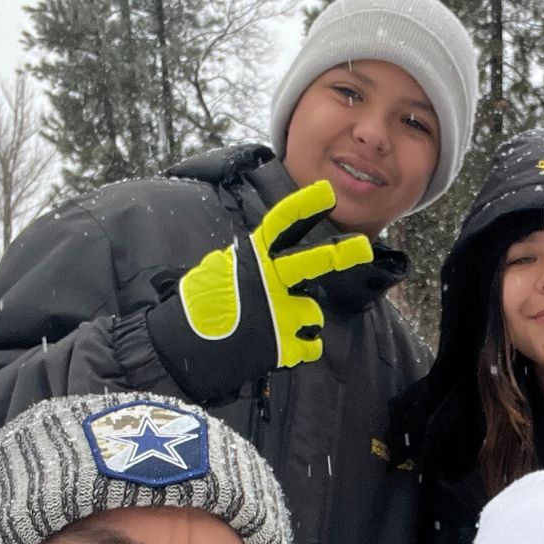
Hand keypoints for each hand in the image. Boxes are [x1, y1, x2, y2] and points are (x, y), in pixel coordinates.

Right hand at [145, 179, 373, 400]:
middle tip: (364, 247)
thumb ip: (248, 264)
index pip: (280, 225)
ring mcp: (278, 314)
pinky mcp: (283, 346)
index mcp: (250, 259)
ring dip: (301, 323)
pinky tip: (277, 351)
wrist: (180, 351)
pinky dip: (299, 350)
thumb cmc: (195, 311)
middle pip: (312, 262)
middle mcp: (268, 282)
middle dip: (340, 254)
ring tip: (273, 331)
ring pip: (313, 314)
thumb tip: (266, 256)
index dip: (304, 206)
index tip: (327, 192)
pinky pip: (310, 346)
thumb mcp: (217, 272)